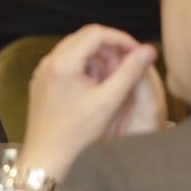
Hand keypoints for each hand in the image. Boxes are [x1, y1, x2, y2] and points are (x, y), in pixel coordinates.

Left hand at [16, 25, 157, 182]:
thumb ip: (130, 73)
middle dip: (110, 48)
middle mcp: (49, 61)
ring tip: (114, 80)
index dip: (121, 39)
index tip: (138, 53)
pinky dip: (84, 69)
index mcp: (63, 62)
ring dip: (97, 59)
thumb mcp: (109, 101)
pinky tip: (96, 88)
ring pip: (75, 51)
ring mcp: (42, 71)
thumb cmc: (77, 134)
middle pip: (84, 38)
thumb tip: (148, 51)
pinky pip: (65, 64)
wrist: (47, 158)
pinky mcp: (41, 82)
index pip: (96, 33)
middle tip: (128, 66)